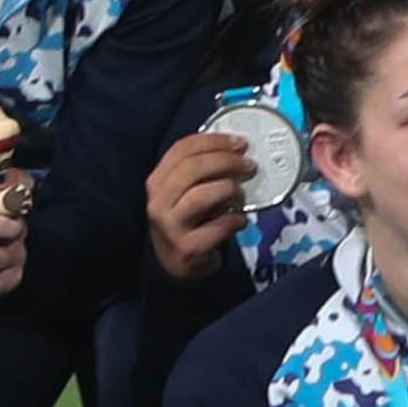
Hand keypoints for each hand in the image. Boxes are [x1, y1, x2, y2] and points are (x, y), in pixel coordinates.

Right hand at [147, 131, 250, 283]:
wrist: (177, 264)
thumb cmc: (189, 220)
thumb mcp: (187, 192)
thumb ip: (203, 171)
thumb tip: (237, 148)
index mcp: (157, 181)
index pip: (181, 150)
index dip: (213, 141)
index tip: (240, 142)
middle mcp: (158, 202)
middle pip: (191, 169)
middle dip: (226, 161)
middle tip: (249, 165)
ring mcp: (170, 227)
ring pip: (201, 196)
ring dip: (229, 189)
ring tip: (241, 194)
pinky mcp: (187, 249)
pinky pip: (218, 227)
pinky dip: (235, 220)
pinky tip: (241, 220)